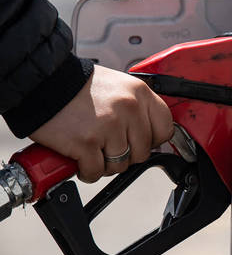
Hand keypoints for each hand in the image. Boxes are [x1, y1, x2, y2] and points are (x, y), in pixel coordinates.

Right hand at [29, 65, 173, 182]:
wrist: (42, 83)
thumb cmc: (77, 87)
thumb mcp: (118, 87)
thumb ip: (136, 107)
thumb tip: (149, 132)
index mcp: (140, 93)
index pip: (165, 127)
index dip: (153, 140)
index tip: (141, 142)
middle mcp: (129, 109)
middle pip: (143, 151)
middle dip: (126, 155)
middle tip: (108, 147)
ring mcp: (109, 127)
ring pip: (121, 164)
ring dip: (105, 164)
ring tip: (92, 149)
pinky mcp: (87, 143)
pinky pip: (96, 171)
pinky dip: (87, 171)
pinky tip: (79, 158)